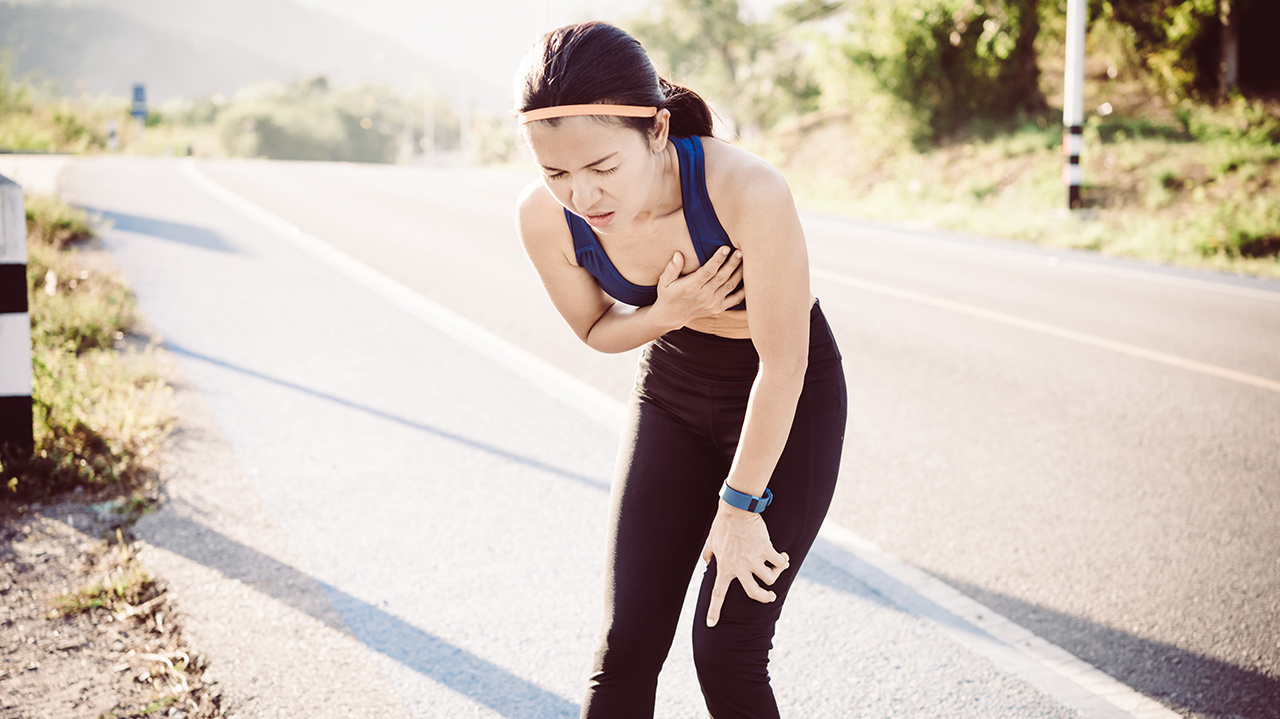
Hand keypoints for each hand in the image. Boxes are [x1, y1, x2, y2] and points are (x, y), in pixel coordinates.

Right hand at [652, 247, 744, 327]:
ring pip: (730, 286)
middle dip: (732, 264)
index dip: (717, 260)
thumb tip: (678, 255)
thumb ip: (672, 268)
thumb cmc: (668, 294)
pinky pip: (735, 299)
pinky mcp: (718, 308)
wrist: (672, 316)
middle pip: (722, 278)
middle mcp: (704, 296)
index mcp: (691, 287)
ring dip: (739, 273)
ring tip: (746, 259)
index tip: (725, 248)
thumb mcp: (664, 281)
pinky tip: (751, 278)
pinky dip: (744, 290)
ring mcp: (712, 303)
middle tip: (740, 251)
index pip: (707, 272)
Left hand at [701, 501, 789, 626]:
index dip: (713, 610)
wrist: (736, 509)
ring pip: (770, 579)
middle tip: (769, 596)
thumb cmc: (723, 525)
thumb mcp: (711, 541)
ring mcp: (753, 559)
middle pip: (754, 593)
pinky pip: (780, 563)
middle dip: (764, 598)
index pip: (717, 593)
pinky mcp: (766, 549)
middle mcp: (739, 567)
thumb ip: (708, 554)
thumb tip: (706, 563)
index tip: (710, 624)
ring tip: (777, 566)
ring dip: (775, 574)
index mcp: (725, 567)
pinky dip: (784, 561)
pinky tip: (783, 556)